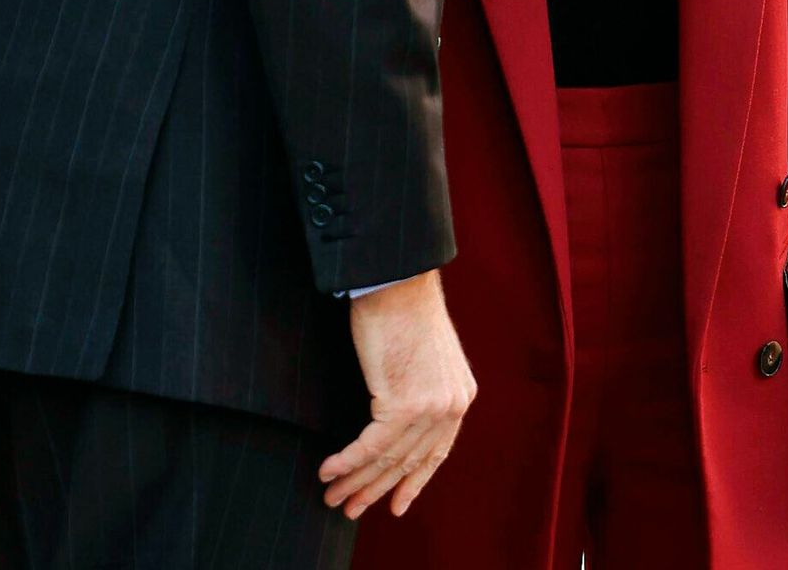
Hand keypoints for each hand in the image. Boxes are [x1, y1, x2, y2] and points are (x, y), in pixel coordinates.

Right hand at [318, 269, 475, 521]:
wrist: (396, 279)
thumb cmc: (402, 308)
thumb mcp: (426, 356)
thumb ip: (422, 389)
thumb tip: (399, 420)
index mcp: (460, 395)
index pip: (435, 453)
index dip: (412, 482)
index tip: (395, 504)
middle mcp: (451, 406)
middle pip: (408, 462)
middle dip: (376, 489)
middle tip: (350, 508)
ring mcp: (429, 407)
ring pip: (386, 459)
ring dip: (355, 482)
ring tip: (333, 497)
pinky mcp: (402, 403)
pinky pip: (369, 446)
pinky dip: (346, 462)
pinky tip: (327, 470)